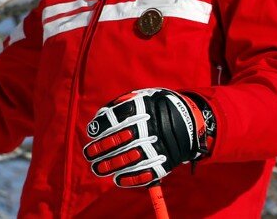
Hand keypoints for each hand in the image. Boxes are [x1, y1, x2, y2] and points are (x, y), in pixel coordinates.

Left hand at [83, 88, 215, 187]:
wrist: (188, 119)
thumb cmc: (154, 108)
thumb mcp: (140, 98)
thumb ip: (118, 106)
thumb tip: (98, 121)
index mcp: (142, 108)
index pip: (116, 118)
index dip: (101, 126)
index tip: (92, 132)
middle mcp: (149, 128)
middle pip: (120, 140)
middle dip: (101, 149)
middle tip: (89, 154)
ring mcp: (158, 146)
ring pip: (130, 158)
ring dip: (111, 165)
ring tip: (97, 168)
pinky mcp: (165, 161)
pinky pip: (147, 173)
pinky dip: (131, 178)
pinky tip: (118, 179)